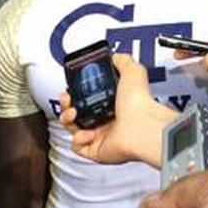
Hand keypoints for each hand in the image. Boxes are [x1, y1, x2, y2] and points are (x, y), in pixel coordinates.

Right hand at [59, 54, 176, 167]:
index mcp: (114, 103)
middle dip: (67, 104)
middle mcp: (108, 120)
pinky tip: (87, 132)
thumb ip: (121, 60)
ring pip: (74, 129)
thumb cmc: (139, 102)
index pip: (89, 97)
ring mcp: (102, 135)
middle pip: (77, 113)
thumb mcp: (131, 71)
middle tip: (68, 99)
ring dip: (68, 120)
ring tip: (74, 114)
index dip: (76, 92)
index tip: (71, 87)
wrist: (140, 126)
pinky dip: (78, 139)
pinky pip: (79, 147)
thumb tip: (114, 56)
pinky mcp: (97, 150)